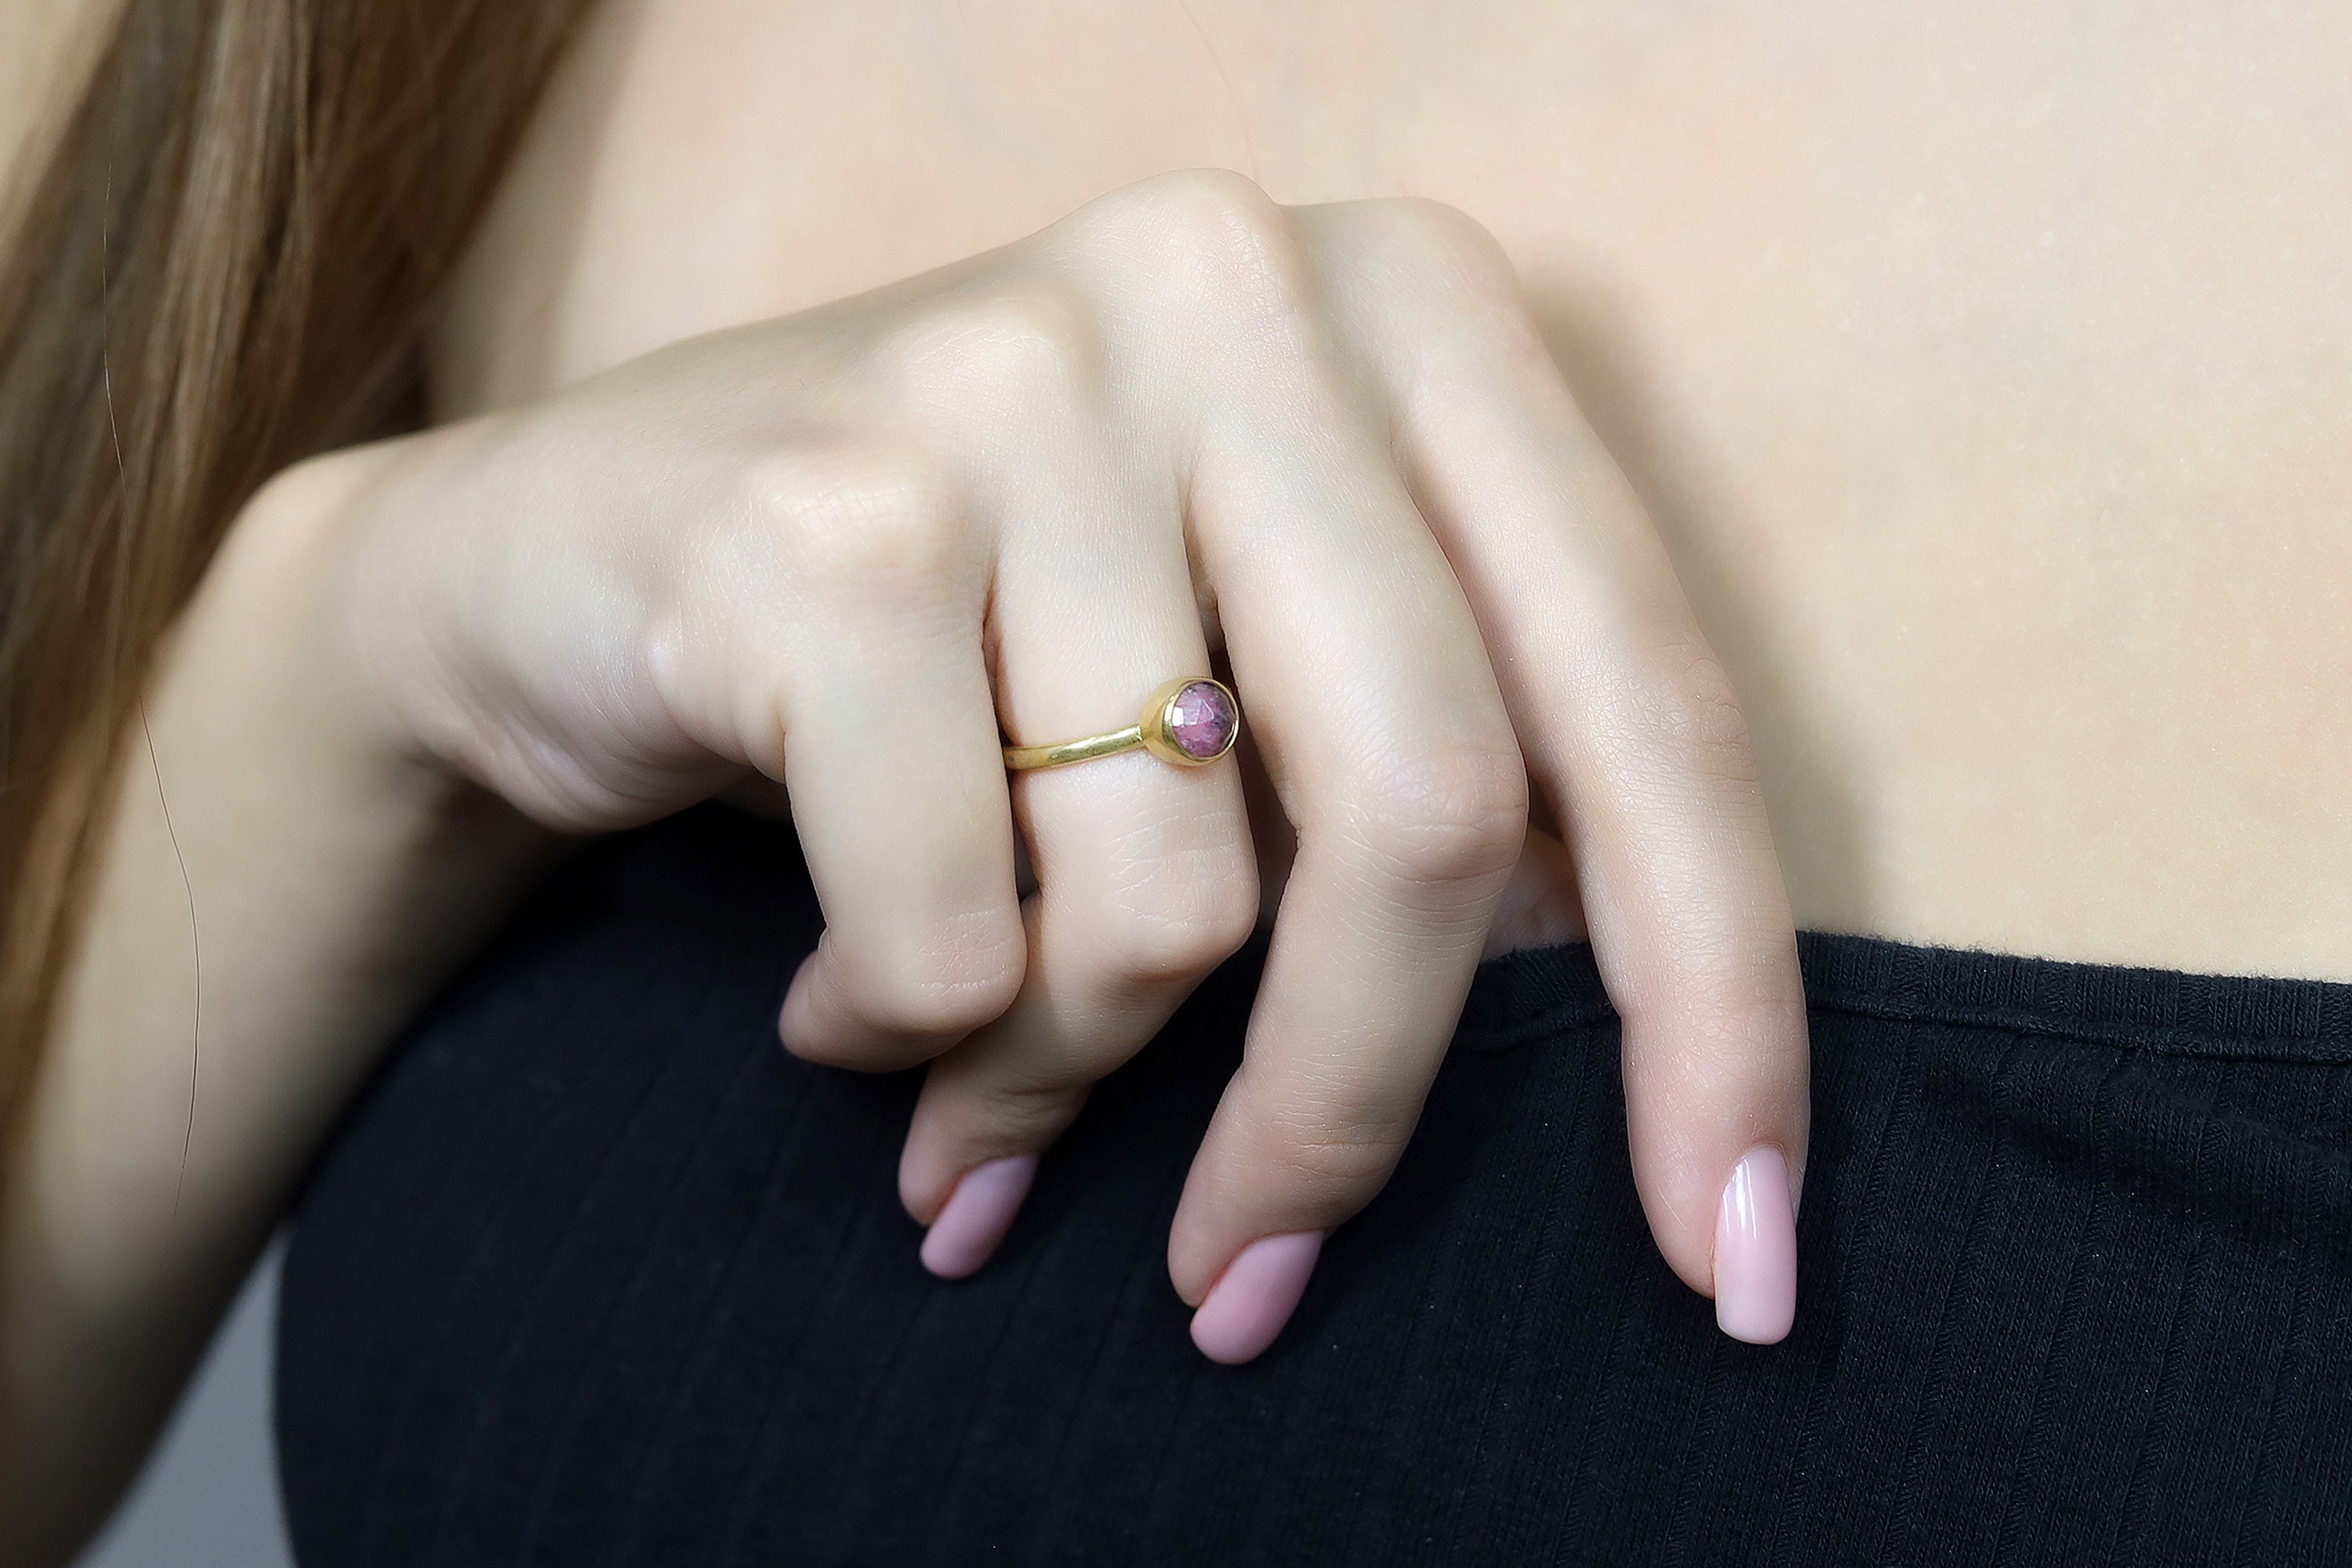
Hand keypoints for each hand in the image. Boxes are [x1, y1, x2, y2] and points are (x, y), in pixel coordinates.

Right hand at [340, 170, 1807, 1359]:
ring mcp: (1019, 383)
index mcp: (1414, 317)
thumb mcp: (1247, 658)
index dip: (1721, 1011)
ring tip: (967, 1076)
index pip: (1650, 702)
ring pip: (1170, 907)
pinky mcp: (822, 520)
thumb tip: (1644, 1096)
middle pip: (1432, 817)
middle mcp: (1235, 291)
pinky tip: (831, 998)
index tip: (1739, 1266)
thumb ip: (1440, 787)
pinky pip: (951, 935)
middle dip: (1347, 1116)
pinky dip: (908, 1040)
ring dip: (1066, 1074)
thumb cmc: (969, 647)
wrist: (559, 567)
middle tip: (1243, 1285)